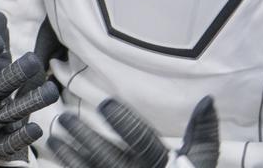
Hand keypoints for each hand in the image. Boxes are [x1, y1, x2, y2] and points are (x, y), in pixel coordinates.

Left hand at [48, 95, 218, 167]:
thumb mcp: (200, 163)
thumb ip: (204, 135)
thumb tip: (207, 100)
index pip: (141, 143)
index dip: (124, 123)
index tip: (106, 104)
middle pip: (107, 157)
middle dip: (85, 137)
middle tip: (66, 117)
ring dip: (69, 152)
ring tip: (56, 131)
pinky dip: (69, 165)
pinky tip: (56, 151)